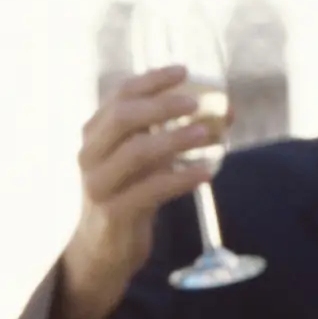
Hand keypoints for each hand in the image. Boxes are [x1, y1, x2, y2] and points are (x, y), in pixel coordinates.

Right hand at [53, 67, 220, 318]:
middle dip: (161, 106)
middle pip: (123, 119)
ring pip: (135, 153)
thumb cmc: (131, 194)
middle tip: (195, 103)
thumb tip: (227, 113)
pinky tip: (206, 173)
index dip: (151, 80)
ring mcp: (98, 184)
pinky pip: (149, 190)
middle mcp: (90, 154)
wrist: (104, 247)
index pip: (120, 96)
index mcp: (95, 134)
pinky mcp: (113, 212)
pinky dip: (180, 179)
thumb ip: (174, 135)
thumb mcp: (148, 161)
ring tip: (207, 134)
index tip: (184, 71)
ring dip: (174, 140)